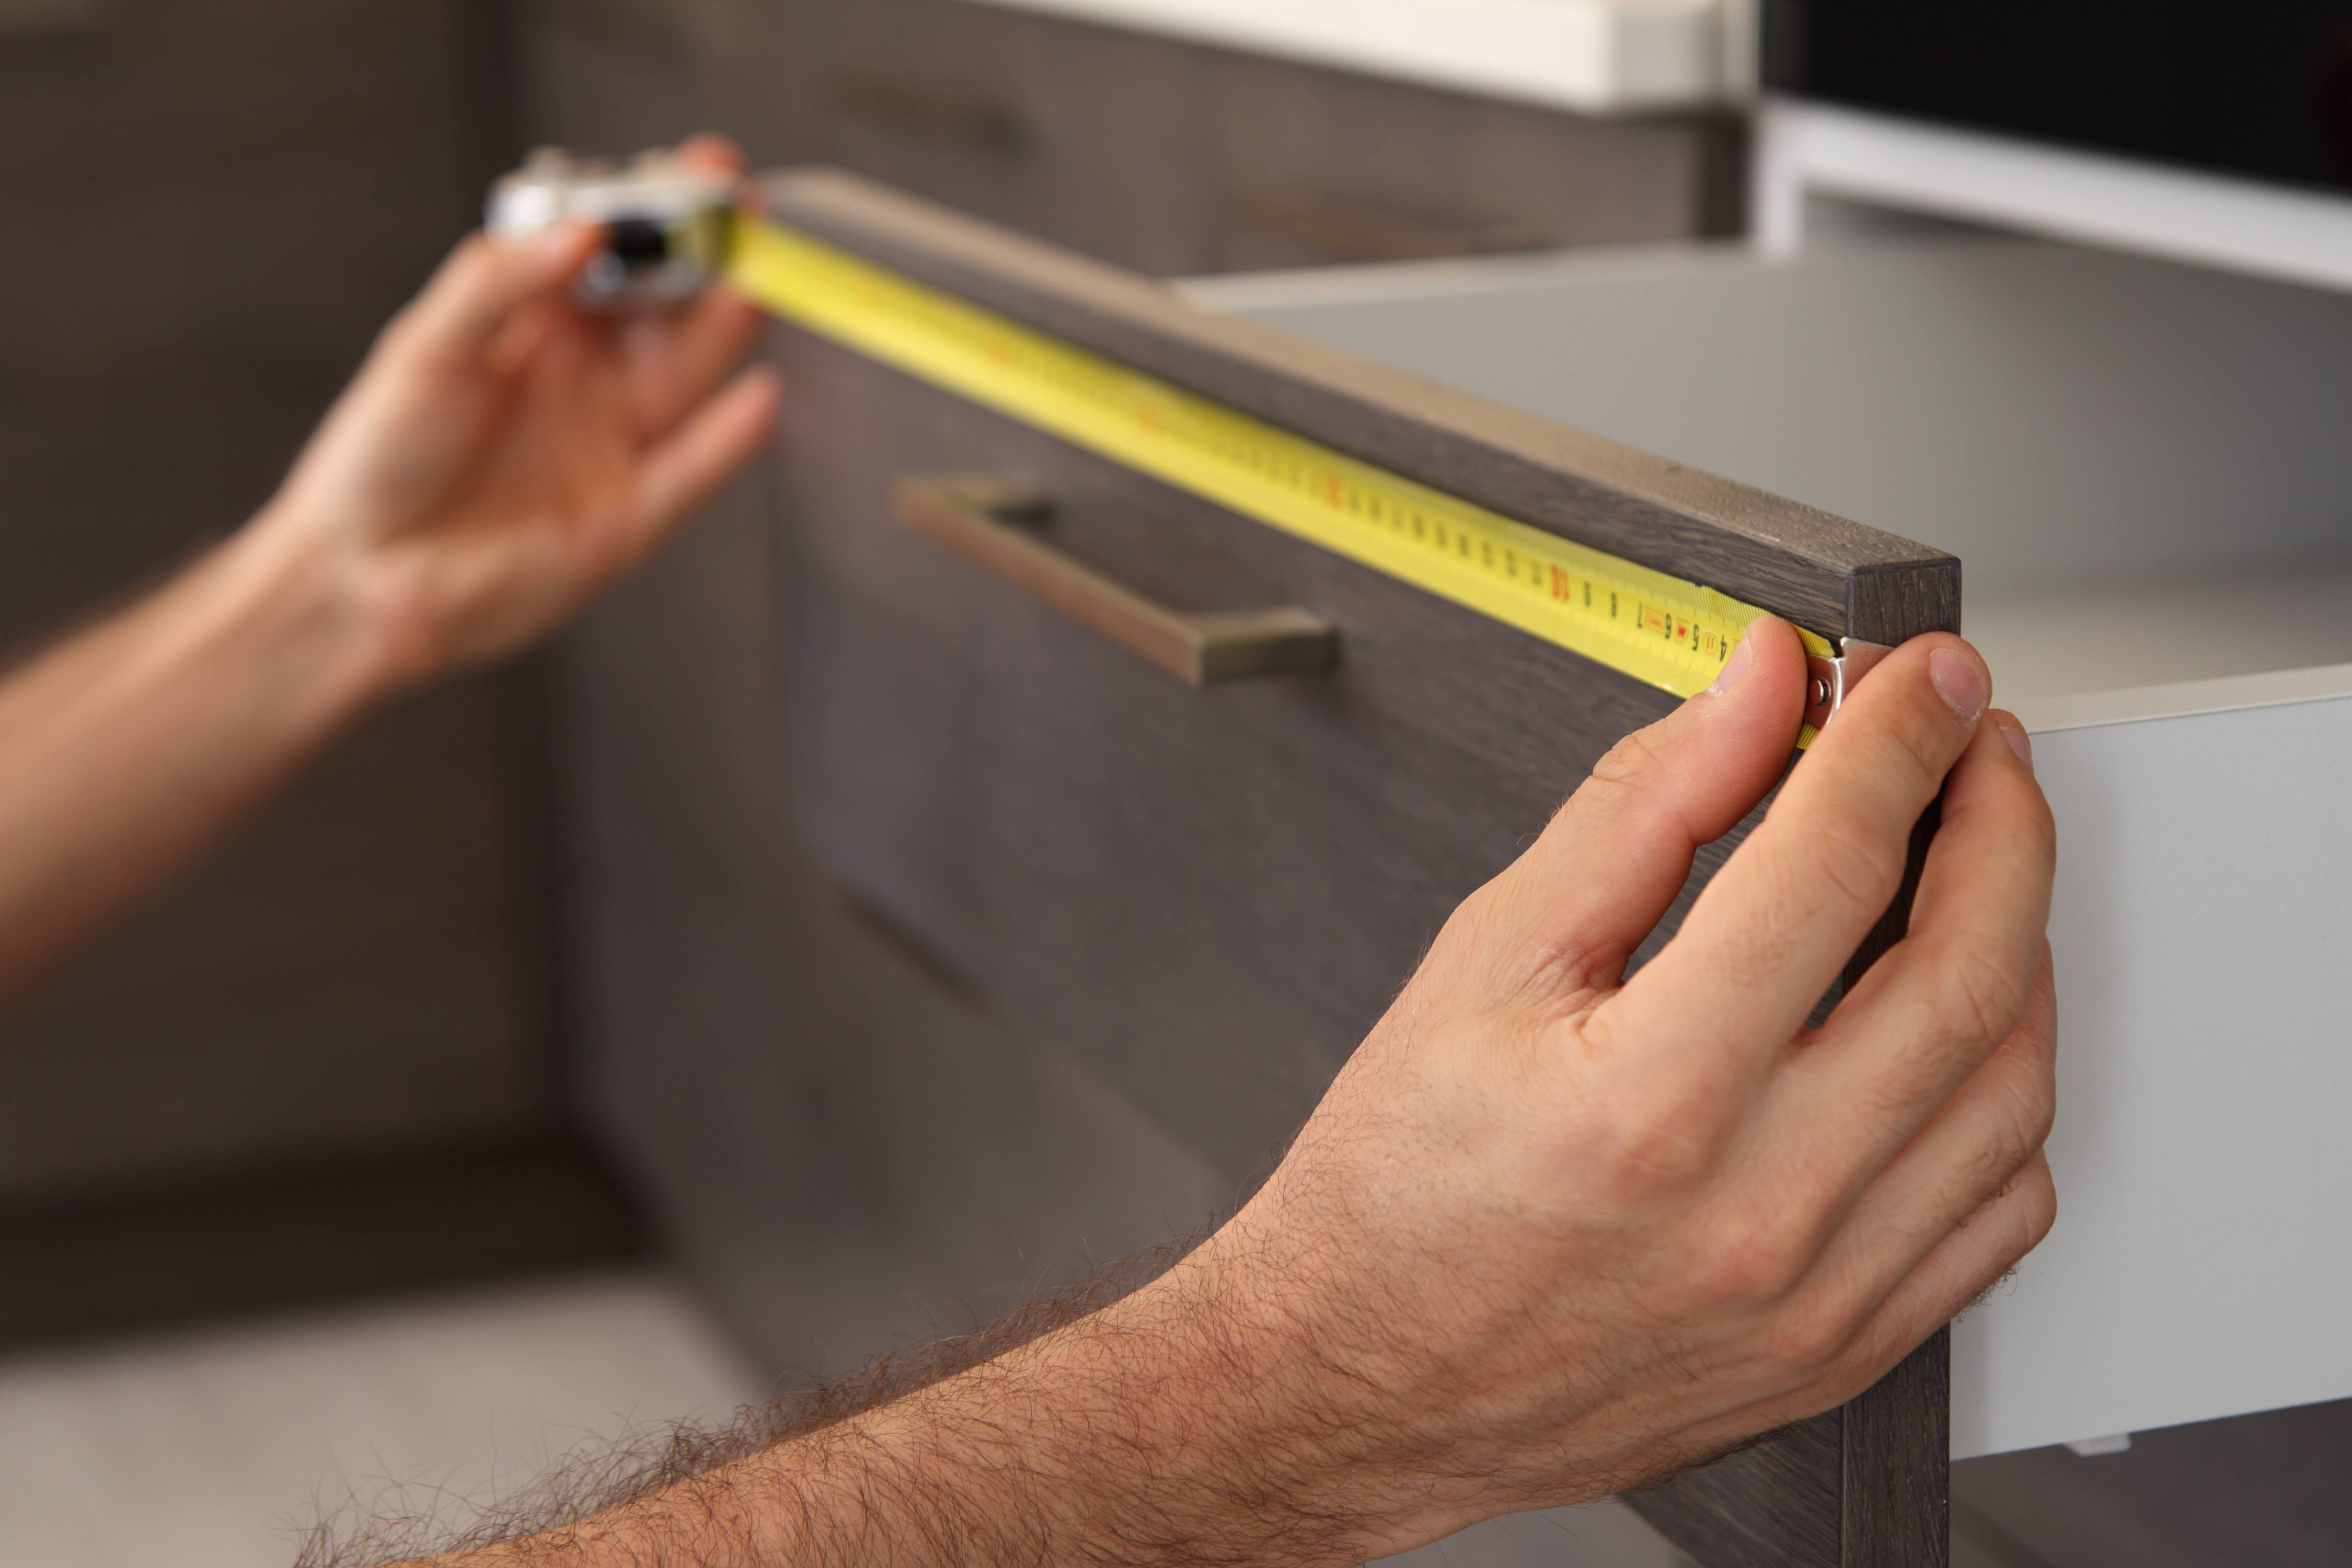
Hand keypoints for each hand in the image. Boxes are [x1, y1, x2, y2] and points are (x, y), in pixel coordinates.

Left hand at [247, 136, 779, 688]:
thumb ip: (501, 281)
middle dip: (706, 259)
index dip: (656, 211)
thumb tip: (584, 232)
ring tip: (753, 283)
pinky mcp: (627, 519)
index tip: (694, 170)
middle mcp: (585, 381)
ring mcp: (611, 447)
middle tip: (739, 217)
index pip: (614, 254)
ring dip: (724, 331)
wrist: (358, 576)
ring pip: (686, 378)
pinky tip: (758, 398)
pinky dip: (728, 439)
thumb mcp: (426, 345)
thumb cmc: (376, 461)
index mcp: (536, 327)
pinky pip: (689, 471)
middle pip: (666, 308)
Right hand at [1139, 618, 2056, 1557]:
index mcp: (1651, 1097)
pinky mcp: (1843, 1349)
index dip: (1896, 738)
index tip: (1920, 676)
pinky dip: (2004, 1095)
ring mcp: (1817, 1295)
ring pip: (2011, 1090)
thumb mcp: (1490, 957)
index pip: (1834, 866)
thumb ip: (1642, 807)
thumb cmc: (1400, 1185)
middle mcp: (1757, 1209)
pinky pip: (2001, 1212)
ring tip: (1971, 872)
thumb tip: (1758, 694)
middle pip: (1968, 971)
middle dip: (2000, 819)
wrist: (1358, 1382)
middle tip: (1973, 746)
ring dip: (2019, 948)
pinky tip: (1949, 1033)